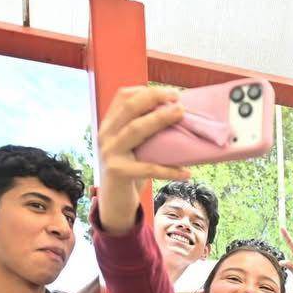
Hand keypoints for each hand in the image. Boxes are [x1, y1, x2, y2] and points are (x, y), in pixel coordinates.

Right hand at [95, 85, 189, 234]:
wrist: (114, 201)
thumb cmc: (131, 169)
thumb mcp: (135, 146)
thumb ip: (147, 131)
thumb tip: (180, 116)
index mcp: (110, 124)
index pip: (122, 97)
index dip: (145, 91)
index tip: (169, 93)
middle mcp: (106, 134)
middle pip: (129, 108)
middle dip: (154, 99)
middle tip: (178, 100)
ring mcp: (110, 152)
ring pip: (135, 130)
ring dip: (160, 120)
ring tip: (181, 115)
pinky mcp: (118, 172)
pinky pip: (148, 169)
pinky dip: (169, 170)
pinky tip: (186, 173)